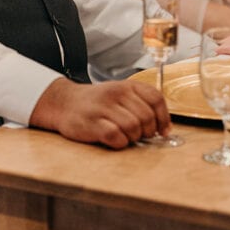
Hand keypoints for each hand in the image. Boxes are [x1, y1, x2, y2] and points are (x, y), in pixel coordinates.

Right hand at [29, 76, 169, 148]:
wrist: (64, 102)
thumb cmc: (97, 103)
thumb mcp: (120, 94)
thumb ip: (141, 105)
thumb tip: (165, 129)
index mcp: (126, 86)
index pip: (155, 98)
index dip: (163, 118)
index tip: (163, 131)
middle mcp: (116, 93)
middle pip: (146, 117)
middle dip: (147, 131)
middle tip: (138, 135)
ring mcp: (103, 108)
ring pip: (133, 127)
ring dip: (133, 137)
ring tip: (125, 136)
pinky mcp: (92, 123)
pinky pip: (116, 137)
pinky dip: (119, 143)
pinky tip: (114, 139)